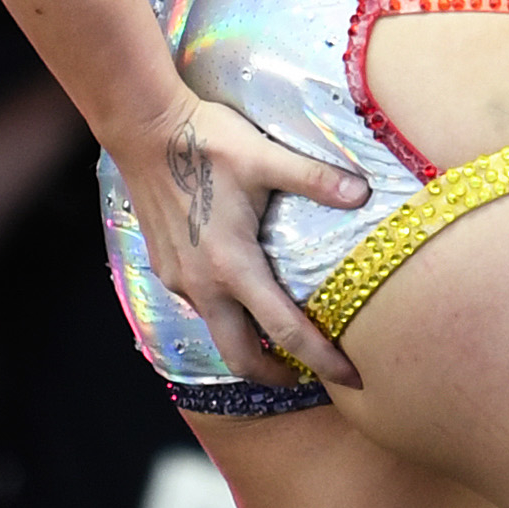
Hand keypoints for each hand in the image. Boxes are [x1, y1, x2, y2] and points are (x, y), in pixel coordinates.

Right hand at [119, 88, 369, 389]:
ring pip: (217, 333)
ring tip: (280, 337)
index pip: (285, 331)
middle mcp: (203, 285)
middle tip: (309, 376)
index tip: (350, 379)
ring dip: (249, 345)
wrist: (144, 128)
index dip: (321, 360)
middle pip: (241, 358)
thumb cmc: (207, 141)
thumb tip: (364, 194)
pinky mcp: (165, 267)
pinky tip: (242, 295)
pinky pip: (199, 307)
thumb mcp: (266, 157)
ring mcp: (179, 279)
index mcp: (233, 267)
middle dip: (276, 376)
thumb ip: (316, 179)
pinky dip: (226, 317)